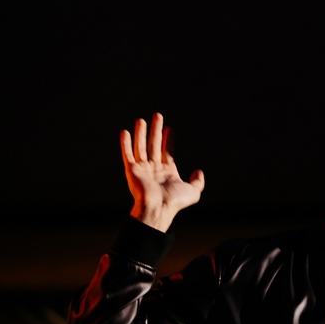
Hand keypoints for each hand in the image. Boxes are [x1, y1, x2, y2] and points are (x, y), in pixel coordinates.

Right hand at [121, 113, 204, 231]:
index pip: (167, 151)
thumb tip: (199, 172)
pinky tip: (125, 132)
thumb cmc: (175, 201)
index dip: (169, 140)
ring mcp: (142, 169)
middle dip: (156, 130)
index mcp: (167, 172)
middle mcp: (154, 168)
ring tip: (142, 120)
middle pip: (154, 145)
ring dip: (141, 133)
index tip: (169, 129)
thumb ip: (198, 181)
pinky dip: (125, 144)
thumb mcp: (193, 191)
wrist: (158, 207)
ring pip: (141, 146)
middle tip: (157, 116)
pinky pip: (127, 154)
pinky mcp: (132, 170)